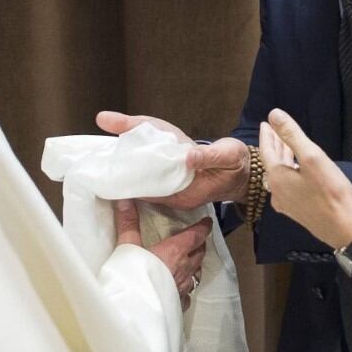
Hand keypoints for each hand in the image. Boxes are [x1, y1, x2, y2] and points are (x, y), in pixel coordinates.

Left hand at [97, 111, 250, 208]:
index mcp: (186, 193)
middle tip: (105, 161)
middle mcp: (177, 197)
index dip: (132, 181)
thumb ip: (207, 155)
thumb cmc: (236, 163)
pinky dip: (143, 168)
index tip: (113, 169)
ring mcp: (176, 193)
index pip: (151, 191)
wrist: (246, 171)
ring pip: (147, 184)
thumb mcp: (227, 154)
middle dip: (126, 176)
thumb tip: (187, 156)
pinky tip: (131, 155)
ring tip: (111, 157)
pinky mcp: (176, 184)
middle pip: (144, 189)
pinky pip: (154, 178)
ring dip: (132, 172)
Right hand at [113, 199, 211, 310]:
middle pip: (199, 254)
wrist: (134, 310)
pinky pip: (188, 294)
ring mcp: (183, 288)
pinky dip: (187, 288)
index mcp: (175, 251)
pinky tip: (180, 289)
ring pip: (196, 273)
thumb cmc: (133, 275)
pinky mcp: (178, 303)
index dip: (203, 228)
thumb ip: (128, 222)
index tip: (207, 222)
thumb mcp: (128, 245)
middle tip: (197, 239)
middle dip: (199, 245)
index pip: (196, 236)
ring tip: (191, 261)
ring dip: (196, 265)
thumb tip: (124, 199)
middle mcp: (184, 268)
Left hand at [259, 108, 351, 248]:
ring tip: (285, 144)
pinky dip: (289, 171)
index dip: (267, 135)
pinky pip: (288, 185)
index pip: (266, 151)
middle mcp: (277, 192)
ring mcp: (287, 204)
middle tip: (274, 129)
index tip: (266, 123)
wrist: (345, 229)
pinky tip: (296, 169)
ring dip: (282, 158)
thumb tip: (274, 114)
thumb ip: (292, 135)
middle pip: (272, 163)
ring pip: (280, 175)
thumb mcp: (312, 157)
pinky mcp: (298, 211)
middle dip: (274, 145)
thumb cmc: (330, 191)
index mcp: (277, 178)